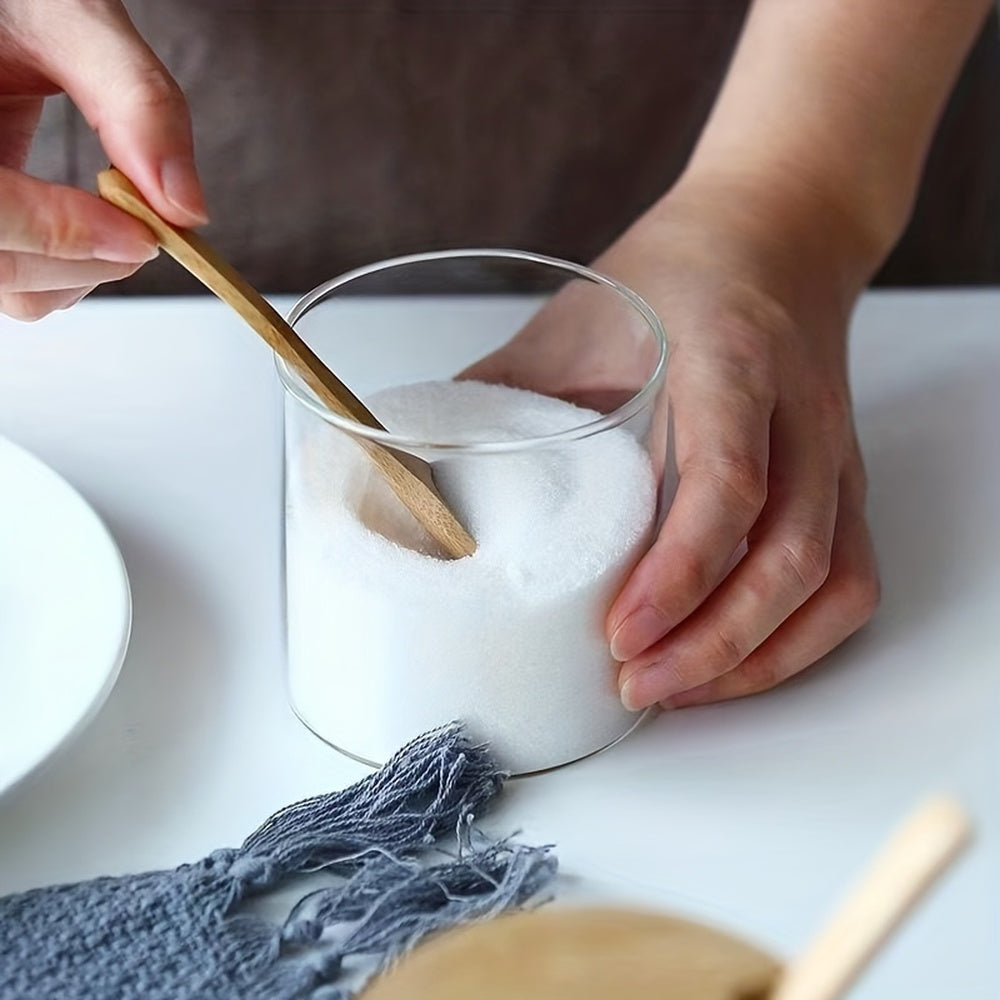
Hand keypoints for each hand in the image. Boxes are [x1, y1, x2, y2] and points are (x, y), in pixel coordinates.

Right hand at [0, 0, 204, 319]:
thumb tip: (188, 208)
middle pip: (6, 269)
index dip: (64, 233)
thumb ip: (135, 100)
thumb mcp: (70, 16)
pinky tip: (87, 219)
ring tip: (118, 212)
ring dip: (83, 267)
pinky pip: (15, 273)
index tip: (144, 233)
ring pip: (13, 288)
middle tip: (147, 222)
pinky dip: (66, 262)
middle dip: (89, 258)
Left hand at [466, 173, 879, 709]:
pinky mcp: (843, 486)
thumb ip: (509, 388)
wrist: (777, 238)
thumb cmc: (677, 273)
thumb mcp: (580, 316)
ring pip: (829, 584)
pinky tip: (734, 665)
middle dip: (712, 643)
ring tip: (672, 688)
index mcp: (728, 359)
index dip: (679, 570)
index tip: (620, 630)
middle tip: (632, 683)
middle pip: (789, 556)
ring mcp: (832, 455)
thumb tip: (420, 459)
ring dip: (753, 656)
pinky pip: (848, 582)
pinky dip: (796, 643)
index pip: (728, 478)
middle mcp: (798, 414)